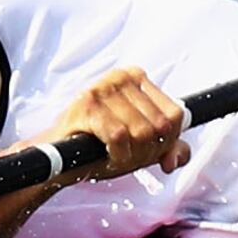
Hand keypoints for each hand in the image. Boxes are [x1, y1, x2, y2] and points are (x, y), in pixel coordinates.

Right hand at [34, 65, 188, 180]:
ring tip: (113, 153)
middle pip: (159, 126)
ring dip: (129, 155)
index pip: (175, 115)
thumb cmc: (100, 145)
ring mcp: (103, 88)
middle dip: (146, 151)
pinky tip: (105, 154)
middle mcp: (121, 77)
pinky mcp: (88, 105)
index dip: (166, 141)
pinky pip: (119, 136)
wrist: (62, 158)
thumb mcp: (141, 145)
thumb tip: (175, 160)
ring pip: (140, 132)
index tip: (146, 149)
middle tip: (125, 154)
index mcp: (137, 77)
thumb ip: (168, 147)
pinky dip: (116, 154)